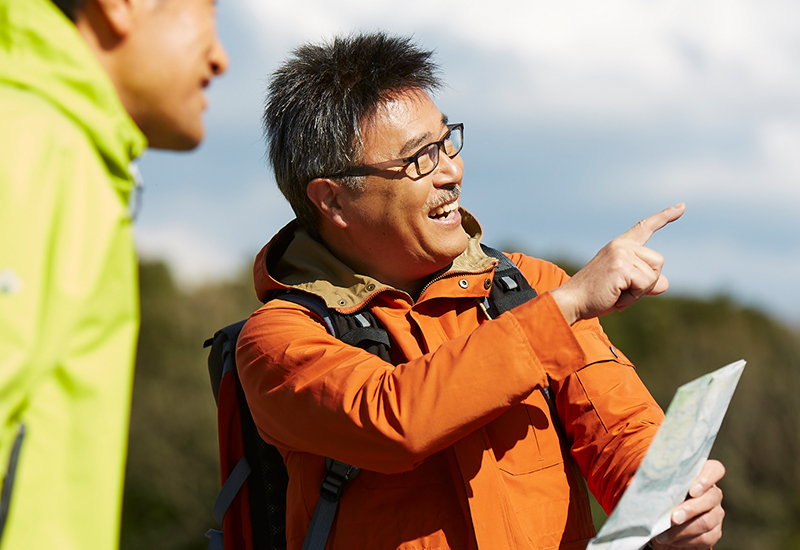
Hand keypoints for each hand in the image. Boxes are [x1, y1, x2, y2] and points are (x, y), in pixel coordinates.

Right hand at [551, 203, 684, 323]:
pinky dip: (633, 297)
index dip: (665, 216)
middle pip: (658, 262)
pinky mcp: (621, 267)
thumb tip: (666, 283)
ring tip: (616, 293)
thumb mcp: (624, 287)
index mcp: (620, 246)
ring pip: (653, 275)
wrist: (572, 301)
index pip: (645, 227)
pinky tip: (616, 297)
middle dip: (646, 283)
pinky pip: (645, 285)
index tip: (682, 206)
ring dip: (639, 291)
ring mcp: (621, 254)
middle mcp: (621, 246)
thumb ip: (645, 284)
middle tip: (621, 290)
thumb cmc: (596, 296)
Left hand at [651, 459, 725, 549]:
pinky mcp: (714, 532)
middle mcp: (712, 494)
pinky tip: (671, 540)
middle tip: (674, 518)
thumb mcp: (655, 486)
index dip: (707, 478)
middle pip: (711, 498)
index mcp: (701, 476)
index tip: (692, 490)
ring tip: (664, 535)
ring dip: (684, 530)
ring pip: (707, 521)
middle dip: (690, 509)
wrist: (665, 524)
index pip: (715, 470)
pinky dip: (685, 541)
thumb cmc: (660, 498)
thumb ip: (653, 480)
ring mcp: (716, 513)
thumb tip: (637, 480)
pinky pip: (705, 538)